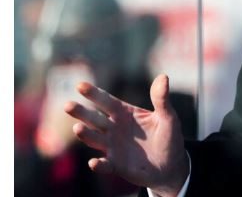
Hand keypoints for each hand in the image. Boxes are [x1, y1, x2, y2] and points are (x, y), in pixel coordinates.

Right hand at [64, 74, 188, 196]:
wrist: (171, 165)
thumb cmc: (168, 137)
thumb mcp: (168, 116)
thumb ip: (161, 99)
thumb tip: (163, 77)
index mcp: (125, 113)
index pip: (107, 101)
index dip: (94, 94)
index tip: (80, 85)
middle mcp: (114, 128)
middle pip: (95, 118)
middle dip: (81, 112)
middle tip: (68, 105)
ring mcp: (113, 147)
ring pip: (95, 139)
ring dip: (86, 135)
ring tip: (78, 128)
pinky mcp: (117, 165)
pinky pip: (105, 165)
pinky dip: (99, 165)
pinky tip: (94, 162)